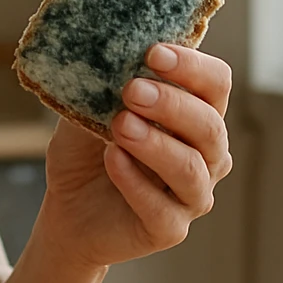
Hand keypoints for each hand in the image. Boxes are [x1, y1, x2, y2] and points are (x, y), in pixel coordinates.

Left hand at [31, 44, 232, 272]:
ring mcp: (192, 194)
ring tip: (120, 126)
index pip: (215, 84)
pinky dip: (135, 181)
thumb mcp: (86, 113)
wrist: (67, 210)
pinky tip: (112, 160)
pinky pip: (162, 207)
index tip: (153, 53)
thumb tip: (104, 55)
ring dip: (155, 143)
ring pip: (190, 167)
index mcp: (195, 115)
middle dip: (172, 103)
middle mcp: (206, 154)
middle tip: (132, 89)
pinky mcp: (170, 229)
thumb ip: (101, 87)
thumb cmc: (87, 155)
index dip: (192, 66)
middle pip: (209, 125)